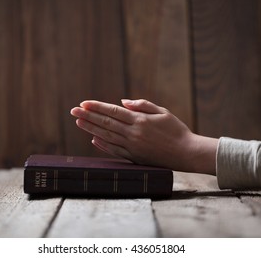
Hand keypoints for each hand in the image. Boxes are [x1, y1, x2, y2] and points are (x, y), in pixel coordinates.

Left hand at [70, 99, 217, 174]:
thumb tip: (123, 102)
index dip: (97, 107)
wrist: (187, 153)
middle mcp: (133, 134)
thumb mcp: (163, 112)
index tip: (84, 103)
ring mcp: (132, 147)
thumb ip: (142, 105)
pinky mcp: (134, 158)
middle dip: (88, 116)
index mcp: (140, 121)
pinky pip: (114, 151)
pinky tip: (93, 139)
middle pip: (106, 123)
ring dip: (91, 129)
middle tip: (73, 111)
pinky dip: (103, 145)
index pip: (113, 112)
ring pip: (107, 137)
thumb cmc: (177, 130)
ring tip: (79, 122)